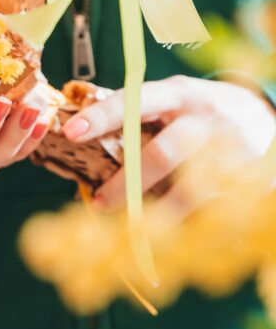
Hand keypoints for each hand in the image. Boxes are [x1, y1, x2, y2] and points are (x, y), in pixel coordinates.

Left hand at [62, 75, 275, 210]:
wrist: (268, 117)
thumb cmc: (205, 110)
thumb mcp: (176, 97)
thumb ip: (140, 111)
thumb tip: (82, 127)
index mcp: (180, 93)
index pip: (135, 101)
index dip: (102, 117)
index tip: (71, 132)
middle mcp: (205, 119)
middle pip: (162, 153)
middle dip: (127, 184)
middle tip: (99, 203)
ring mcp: (230, 151)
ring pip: (189, 190)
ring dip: (157, 215)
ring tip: (134, 229)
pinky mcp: (248, 180)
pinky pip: (212, 208)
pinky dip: (189, 224)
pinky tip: (172, 234)